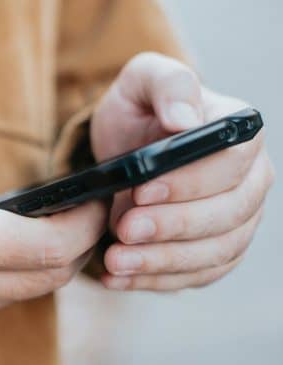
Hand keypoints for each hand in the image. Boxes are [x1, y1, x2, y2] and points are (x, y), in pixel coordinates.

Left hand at [90, 52, 273, 290]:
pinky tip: (119, 279)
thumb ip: (168, 85)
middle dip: (173, 226)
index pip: (232, 163)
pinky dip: (157, 281)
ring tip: (114, 260)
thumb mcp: (142, 83)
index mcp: (240, 136)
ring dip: (162, 261)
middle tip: (124, 230)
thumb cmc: (139, 113)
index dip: (189, 182)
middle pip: (229, 214)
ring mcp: (237, 221)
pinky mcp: (215, 252)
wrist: (126, 151)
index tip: (141, 191)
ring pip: (216, 252)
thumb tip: (185, 119)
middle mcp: (250, 181)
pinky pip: (197, 276)